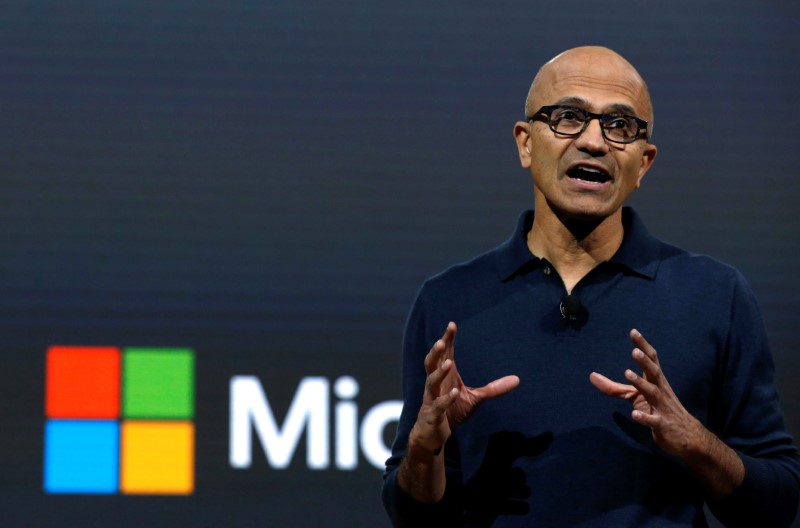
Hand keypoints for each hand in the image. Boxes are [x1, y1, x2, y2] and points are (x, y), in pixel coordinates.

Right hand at [410, 321, 519, 455]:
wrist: (433, 436)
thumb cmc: (452, 412)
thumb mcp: (475, 398)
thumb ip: (493, 388)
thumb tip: (517, 379)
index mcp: (445, 376)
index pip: (445, 354)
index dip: (447, 340)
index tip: (452, 325)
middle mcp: (435, 384)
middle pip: (431, 363)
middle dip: (436, 352)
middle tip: (441, 341)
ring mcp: (431, 399)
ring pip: (431, 382)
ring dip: (439, 372)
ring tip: (449, 363)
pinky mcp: (432, 415)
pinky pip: (437, 405)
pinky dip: (446, 399)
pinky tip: (455, 393)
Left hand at [589, 329, 706, 457]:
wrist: (688, 437)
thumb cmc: (660, 411)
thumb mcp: (636, 397)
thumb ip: (614, 387)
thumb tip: (591, 375)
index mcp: (656, 381)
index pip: (652, 360)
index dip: (643, 345)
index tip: (633, 331)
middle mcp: (661, 390)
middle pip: (654, 372)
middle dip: (644, 361)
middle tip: (634, 350)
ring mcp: (663, 408)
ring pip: (653, 393)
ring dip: (641, 383)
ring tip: (627, 373)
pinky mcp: (663, 425)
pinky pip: (653, 421)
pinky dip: (644, 417)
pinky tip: (634, 414)